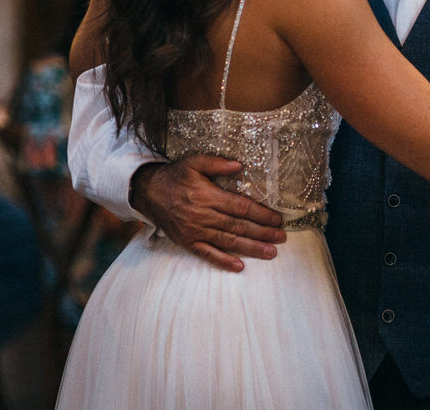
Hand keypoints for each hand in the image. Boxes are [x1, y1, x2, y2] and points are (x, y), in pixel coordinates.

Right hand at [129, 155, 286, 271]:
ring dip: (251, 248)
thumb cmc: (175, 176)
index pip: (240, 207)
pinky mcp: (188, 242)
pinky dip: (223, 262)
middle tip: (281, 238)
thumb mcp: (194, 161)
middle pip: (238, 226)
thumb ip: (216, 163)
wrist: (148, 193)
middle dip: (262, 233)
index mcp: (207, 196)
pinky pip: (207, 254)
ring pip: (228, 241)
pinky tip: (239, 267)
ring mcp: (195, 231)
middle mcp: (203, 216)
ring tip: (271, 253)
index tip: (277, 219)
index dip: (261, 214)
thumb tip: (239, 164)